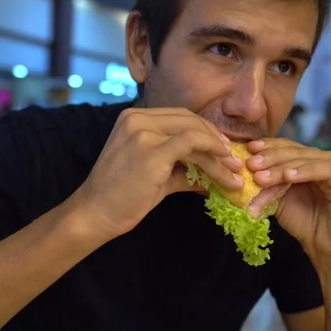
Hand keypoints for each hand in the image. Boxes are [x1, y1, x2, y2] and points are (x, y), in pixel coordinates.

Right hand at [71, 107, 243, 240]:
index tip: (223, 150)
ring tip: (235, 173)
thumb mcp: (155, 175)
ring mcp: (143, 132)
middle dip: (216, 140)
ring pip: (194, 133)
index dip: (206, 132)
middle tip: (235, 161)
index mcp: (134, 118)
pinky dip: (212, 154)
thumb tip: (211, 178)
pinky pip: (192, 144)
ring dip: (219, 154)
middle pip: (190, 121)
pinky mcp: (151, 150)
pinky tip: (224, 169)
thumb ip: (182, 170)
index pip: (180, 117)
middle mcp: (137, 118)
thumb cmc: (121, 197)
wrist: (96, 213)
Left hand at [245, 139, 330, 260]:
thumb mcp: (278, 200)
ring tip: (263, 176)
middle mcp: (323, 160)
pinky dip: (305, 171)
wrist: (325, 247)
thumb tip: (242, 174)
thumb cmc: (303, 222)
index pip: (286, 146)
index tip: (248, 149)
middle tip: (251, 164)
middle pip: (294, 151)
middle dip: (270, 157)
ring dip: (282, 167)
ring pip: (306, 160)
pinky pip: (324, 171)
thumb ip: (266, 185)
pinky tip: (289, 177)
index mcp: (308, 161)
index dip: (268, 146)